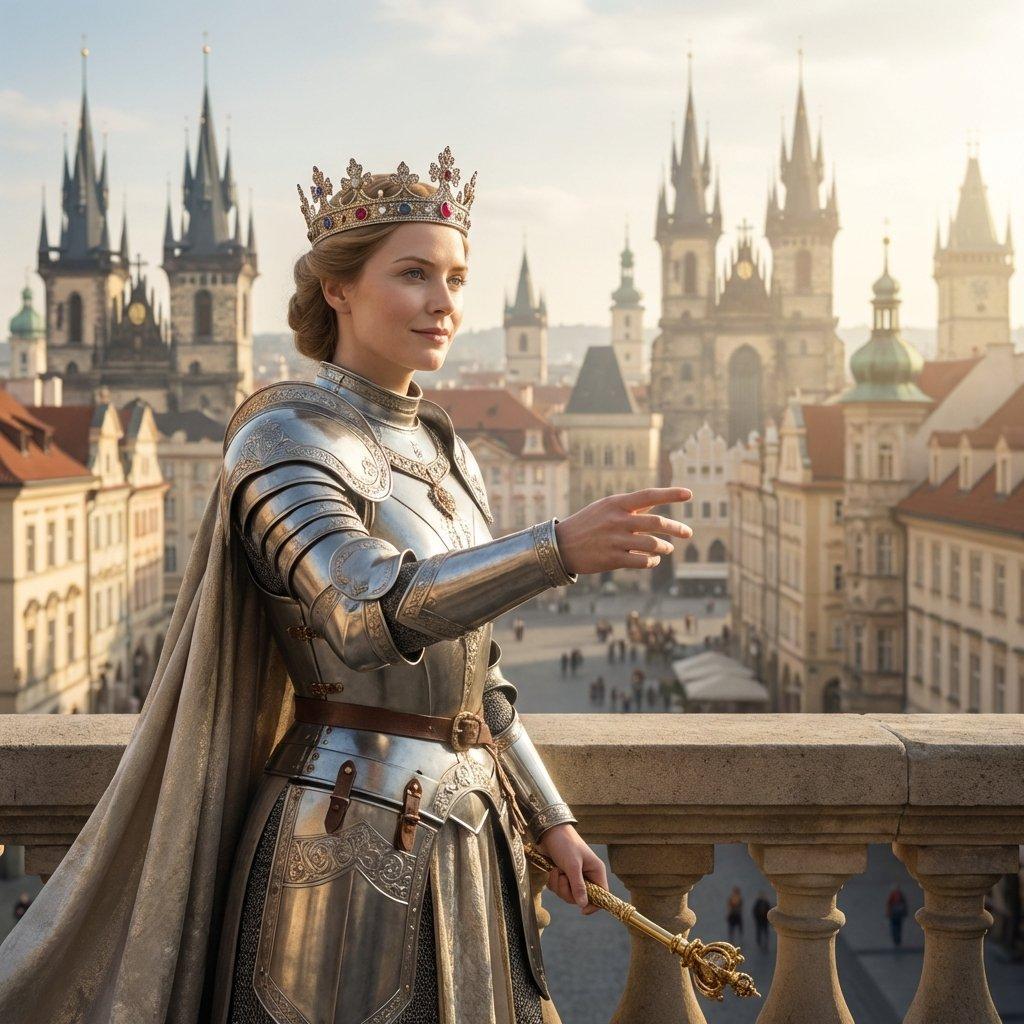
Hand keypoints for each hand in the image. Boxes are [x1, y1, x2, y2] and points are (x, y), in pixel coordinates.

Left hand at [537, 823, 607, 914]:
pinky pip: (558, 889)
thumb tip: (583, 905)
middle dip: (568, 891)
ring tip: (556, 870)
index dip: (594, 905)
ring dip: (558, 885)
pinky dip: (553, 882)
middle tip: (563, 878)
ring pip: (568, 894)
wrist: (548, 832)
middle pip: (581, 898)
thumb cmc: (565, 844)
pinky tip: (552, 870)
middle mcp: (587, 875)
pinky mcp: (563, 875)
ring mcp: (575, 876)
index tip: (582, 910)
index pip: (602, 895)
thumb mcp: (572, 865)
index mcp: (596, 871)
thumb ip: (578, 886)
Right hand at [554, 487, 692, 575]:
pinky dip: (652, 561)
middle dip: (676, 528)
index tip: (688, 494)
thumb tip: (656, 502)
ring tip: (667, 549)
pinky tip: (653, 560)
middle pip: (656, 523)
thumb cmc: (587, 524)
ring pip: (652, 544)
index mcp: (616, 504)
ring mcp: (615, 540)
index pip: (648, 495)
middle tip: (687, 533)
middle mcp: (617, 520)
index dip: (670, 494)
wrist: (561, 546)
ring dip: (664, 548)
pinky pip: (642, 561)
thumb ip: (631, 507)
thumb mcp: (606, 508)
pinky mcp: (612, 559)